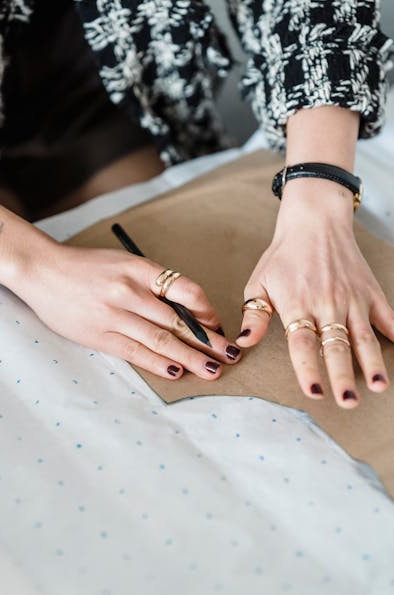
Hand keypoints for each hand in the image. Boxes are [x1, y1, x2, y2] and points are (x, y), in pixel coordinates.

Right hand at [17, 243, 241, 379]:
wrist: (44, 272)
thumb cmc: (88, 267)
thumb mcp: (124, 264)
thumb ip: (152, 284)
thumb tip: (185, 313)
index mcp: (141, 269)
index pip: (186, 291)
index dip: (207, 311)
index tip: (217, 325)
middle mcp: (131, 291)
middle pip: (179, 321)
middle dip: (209, 341)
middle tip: (231, 355)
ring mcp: (115, 315)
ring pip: (162, 340)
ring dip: (191, 357)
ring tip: (213, 370)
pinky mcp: (100, 335)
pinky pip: (135, 352)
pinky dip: (158, 363)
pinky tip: (176, 371)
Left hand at [236, 178, 392, 407]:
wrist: (314, 221)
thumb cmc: (283, 255)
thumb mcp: (259, 282)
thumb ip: (254, 315)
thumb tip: (243, 343)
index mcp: (298, 305)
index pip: (303, 344)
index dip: (308, 369)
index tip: (314, 392)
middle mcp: (327, 304)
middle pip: (336, 346)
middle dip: (343, 376)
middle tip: (347, 402)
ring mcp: (352, 298)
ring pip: (364, 336)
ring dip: (372, 363)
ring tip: (380, 386)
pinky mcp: (370, 291)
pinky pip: (386, 316)